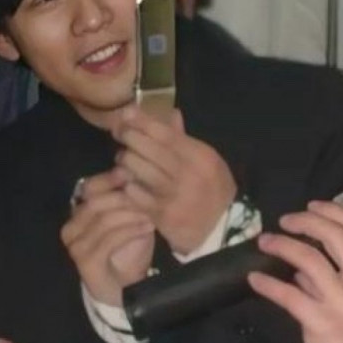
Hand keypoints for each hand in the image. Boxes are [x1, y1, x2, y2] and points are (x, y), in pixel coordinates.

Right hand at [61, 169, 154, 305]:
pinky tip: (147, 227)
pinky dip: (130, 230)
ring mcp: (75, 245)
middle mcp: (72, 226)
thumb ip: (130, 197)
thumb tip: (132, 170)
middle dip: (126, 198)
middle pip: (96, 202)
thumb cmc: (130, 248)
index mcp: (81, 211)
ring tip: (152, 214)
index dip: (109, 178)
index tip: (132, 174)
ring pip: (103, 220)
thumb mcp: (134, 217)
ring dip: (131, 214)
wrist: (127, 286)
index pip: (89, 187)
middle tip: (150, 198)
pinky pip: (108, 240)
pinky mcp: (85, 261)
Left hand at [112, 106, 236, 251]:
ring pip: (136, 168)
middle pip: (146, 148)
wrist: (220, 229)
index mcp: (200, 157)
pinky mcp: (160, 214)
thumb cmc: (213, 190)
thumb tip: (171, 113)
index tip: (126, 113)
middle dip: (129, 137)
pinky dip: (129, 184)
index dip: (142, 121)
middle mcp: (187, 173)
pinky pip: (134, 192)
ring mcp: (173, 195)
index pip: (165, 133)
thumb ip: (186, 139)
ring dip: (125, 160)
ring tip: (126, 159)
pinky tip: (131, 182)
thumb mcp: (208, 161)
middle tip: (122, 134)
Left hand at [251, 200, 342, 342]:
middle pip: (333, 235)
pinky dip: (268, 284)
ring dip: (281, 246)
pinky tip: (254, 279)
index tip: (311, 205)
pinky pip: (289, 295)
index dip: (331, 211)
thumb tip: (303, 264)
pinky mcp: (322, 323)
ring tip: (264, 243)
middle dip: (304, 221)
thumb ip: (339, 279)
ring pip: (308, 259)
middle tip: (284, 221)